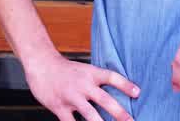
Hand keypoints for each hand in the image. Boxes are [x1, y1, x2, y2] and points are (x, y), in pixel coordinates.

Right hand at [23, 52, 139, 120]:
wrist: (41, 64)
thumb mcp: (84, 70)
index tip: (137, 93)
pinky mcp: (59, 107)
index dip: (125, 85)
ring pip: (90, 115)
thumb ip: (97, 82)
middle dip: (119, 113)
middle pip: (105, 100)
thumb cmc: (65, 69)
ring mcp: (71, 97)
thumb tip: (115, 95)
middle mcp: (83, 85)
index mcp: (91, 73)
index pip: (112, 77)